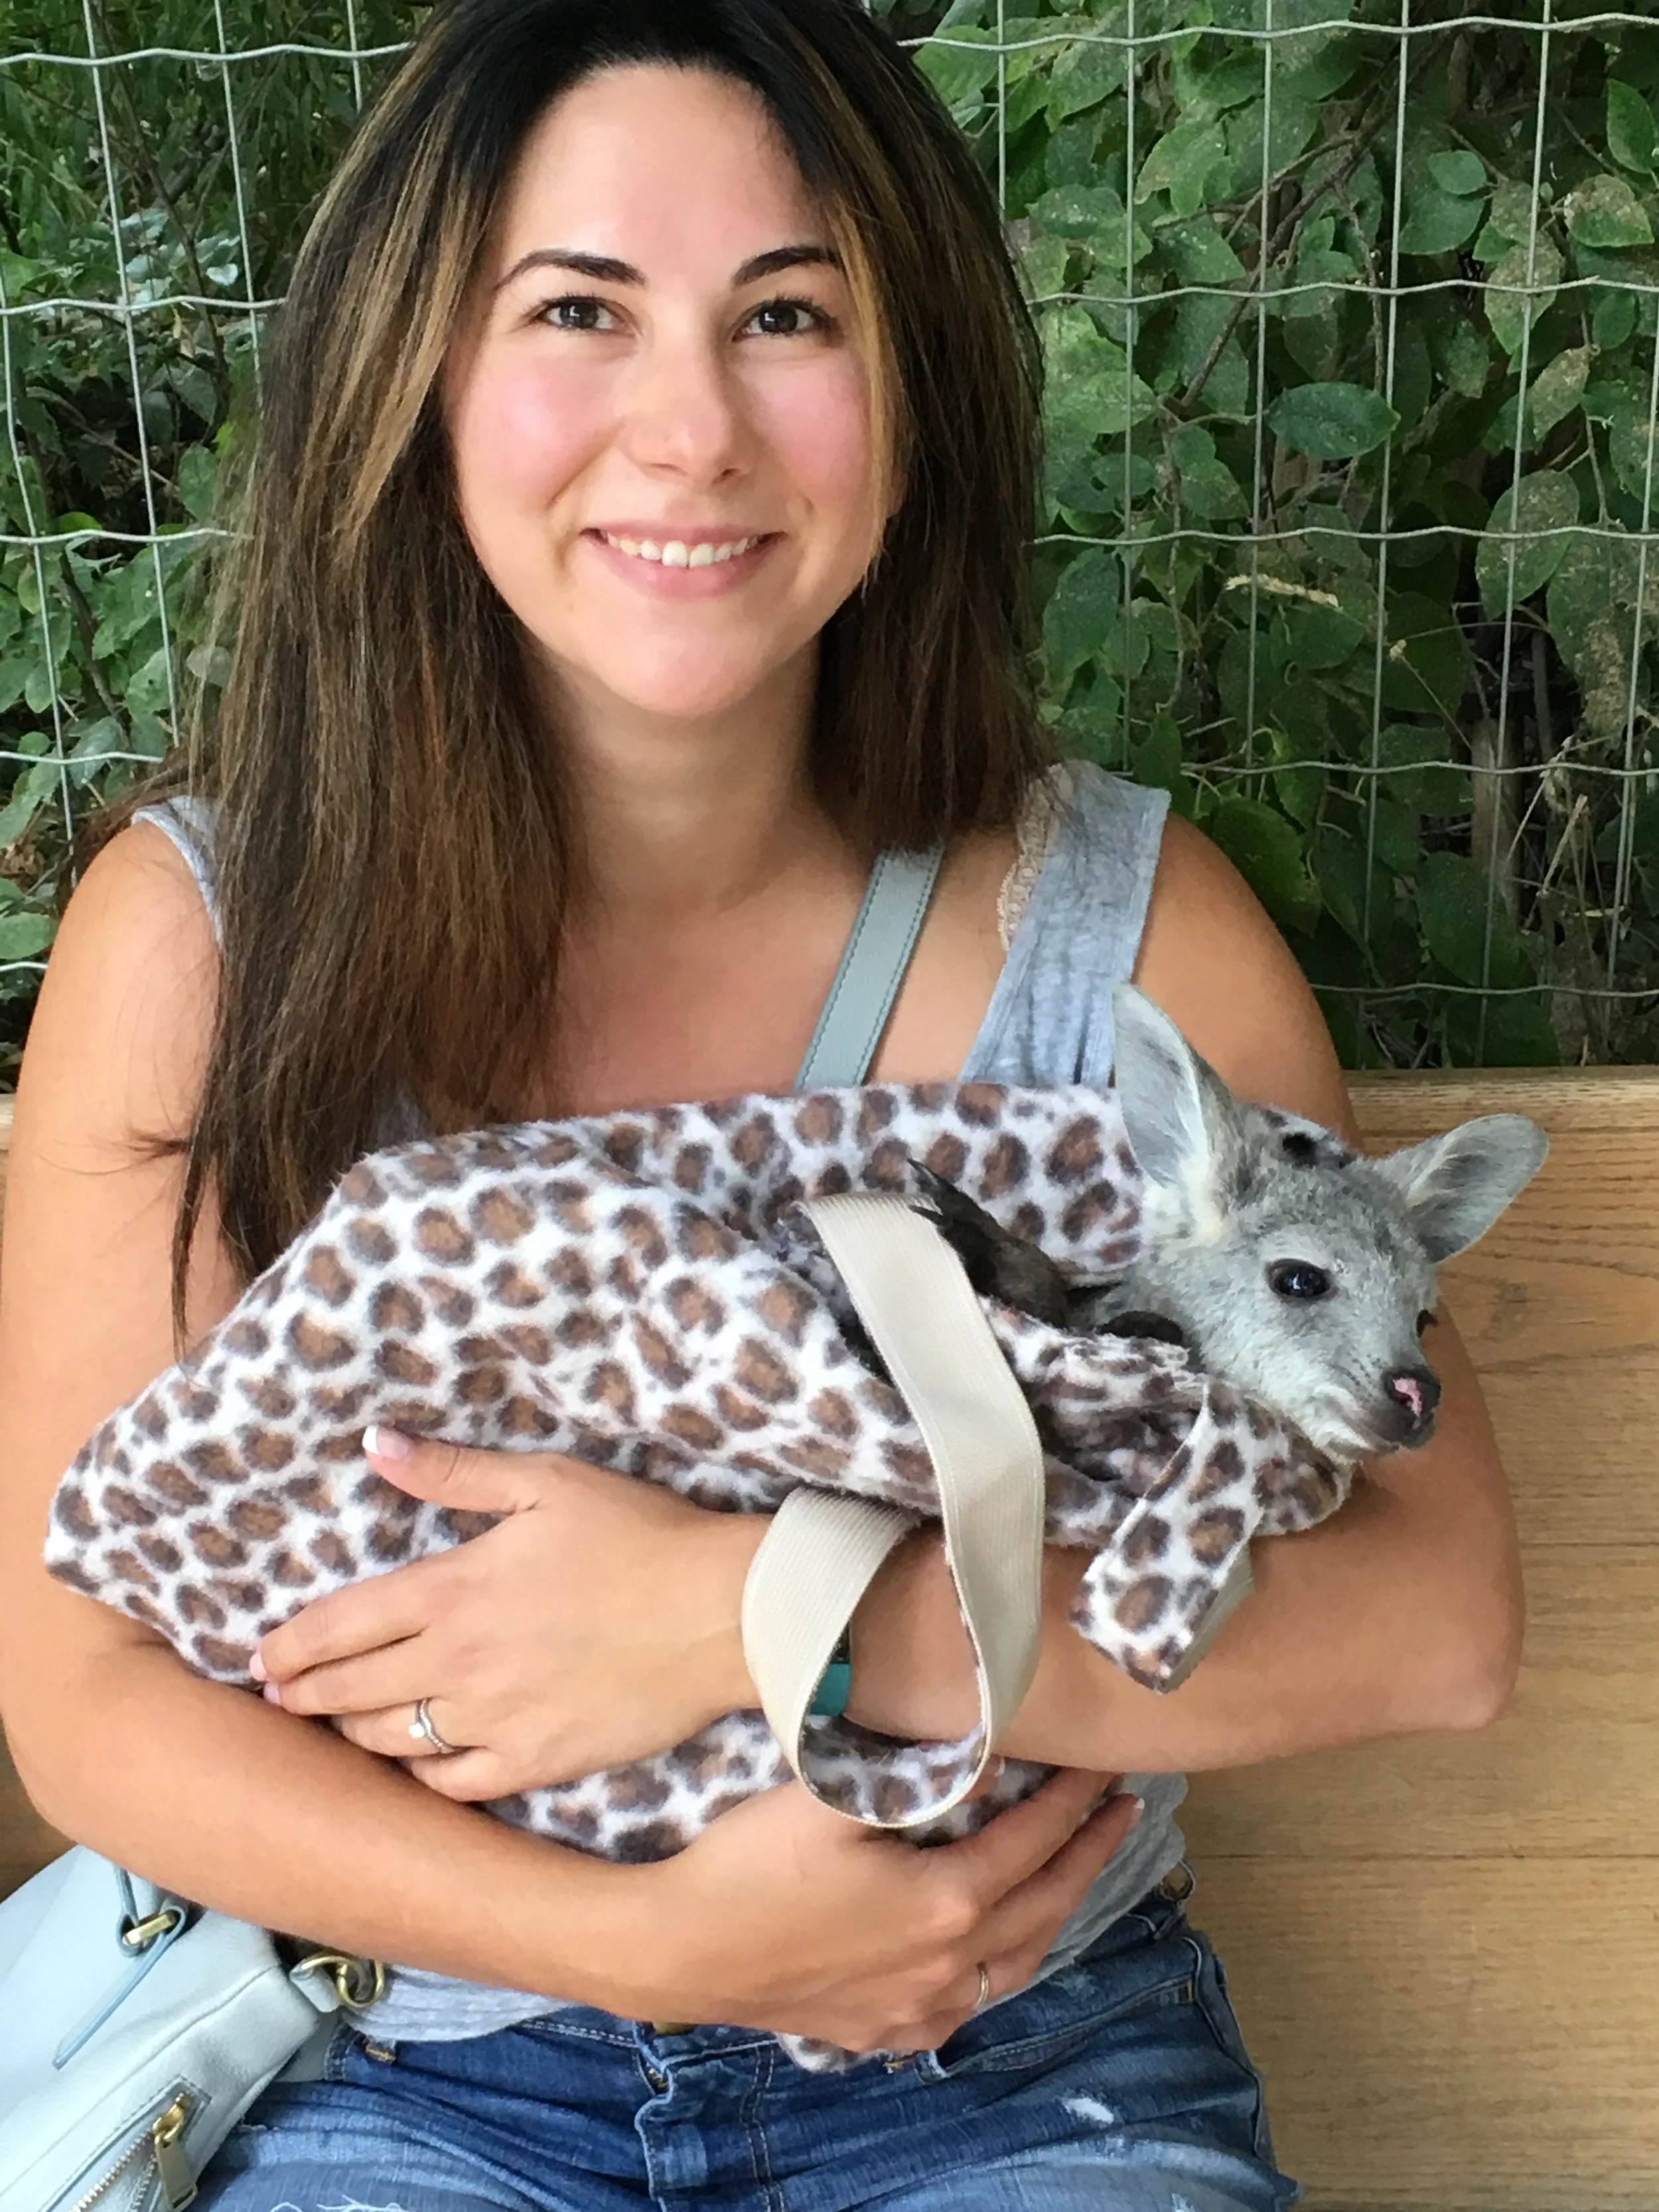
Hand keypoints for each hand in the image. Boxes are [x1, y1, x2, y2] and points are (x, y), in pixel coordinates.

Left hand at [253, 1429, 764, 1799]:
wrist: (722, 1614)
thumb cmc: (638, 1535)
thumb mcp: (544, 1482)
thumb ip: (452, 1471)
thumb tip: (374, 1444)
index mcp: (453, 1590)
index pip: (342, 1625)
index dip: (291, 1645)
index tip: (262, 1657)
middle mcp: (459, 1664)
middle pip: (351, 1691)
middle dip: (302, 1695)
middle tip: (277, 1698)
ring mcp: (495, 1721)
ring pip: (392, 1742)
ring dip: (351, 1735)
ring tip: (336, 1727)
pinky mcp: (536, 1762)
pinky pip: (453, 1786)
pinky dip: (421, 1776)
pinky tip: (414, 1765)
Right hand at [627, 1768, 1144, 2051]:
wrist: (680, 1947)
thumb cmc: (751, 1861)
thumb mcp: (833, 1799)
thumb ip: (917, 1775)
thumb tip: (992, 1751)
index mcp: (946, 1901)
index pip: (1035, 1840)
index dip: (1075, 1798)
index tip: (1104, 1762)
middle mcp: (948, 1964)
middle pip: (1043, 1902)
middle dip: (1089, 1851)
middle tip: (1124, 1809)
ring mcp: (917, 2008)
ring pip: (1015, 1962)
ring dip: (1056, 1910)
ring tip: (1078, 1870)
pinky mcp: (883, 2030)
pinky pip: (966, 2005)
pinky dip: (998, 1969)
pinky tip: (995, 1953)